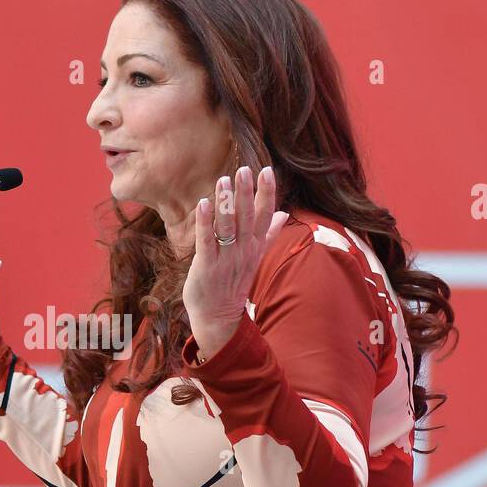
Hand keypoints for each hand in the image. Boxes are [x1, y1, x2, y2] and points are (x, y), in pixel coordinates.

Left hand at [183, 164, 289, 360]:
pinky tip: (203, 203)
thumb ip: (268, 234)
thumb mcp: (255, 257)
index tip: (267, 171)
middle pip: (248, 217)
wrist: (219, 317)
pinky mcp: (207, 266)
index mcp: (254, 246)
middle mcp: (243, 250)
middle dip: (247, 193)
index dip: (266, 193)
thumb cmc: (233, 284)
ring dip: (226, 203)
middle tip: (245, 169)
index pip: (265, 216)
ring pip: (227, 226)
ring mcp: (225, 258)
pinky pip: (206, 240)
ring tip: (224, 179)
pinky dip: (205, 222)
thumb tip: (283, 214)